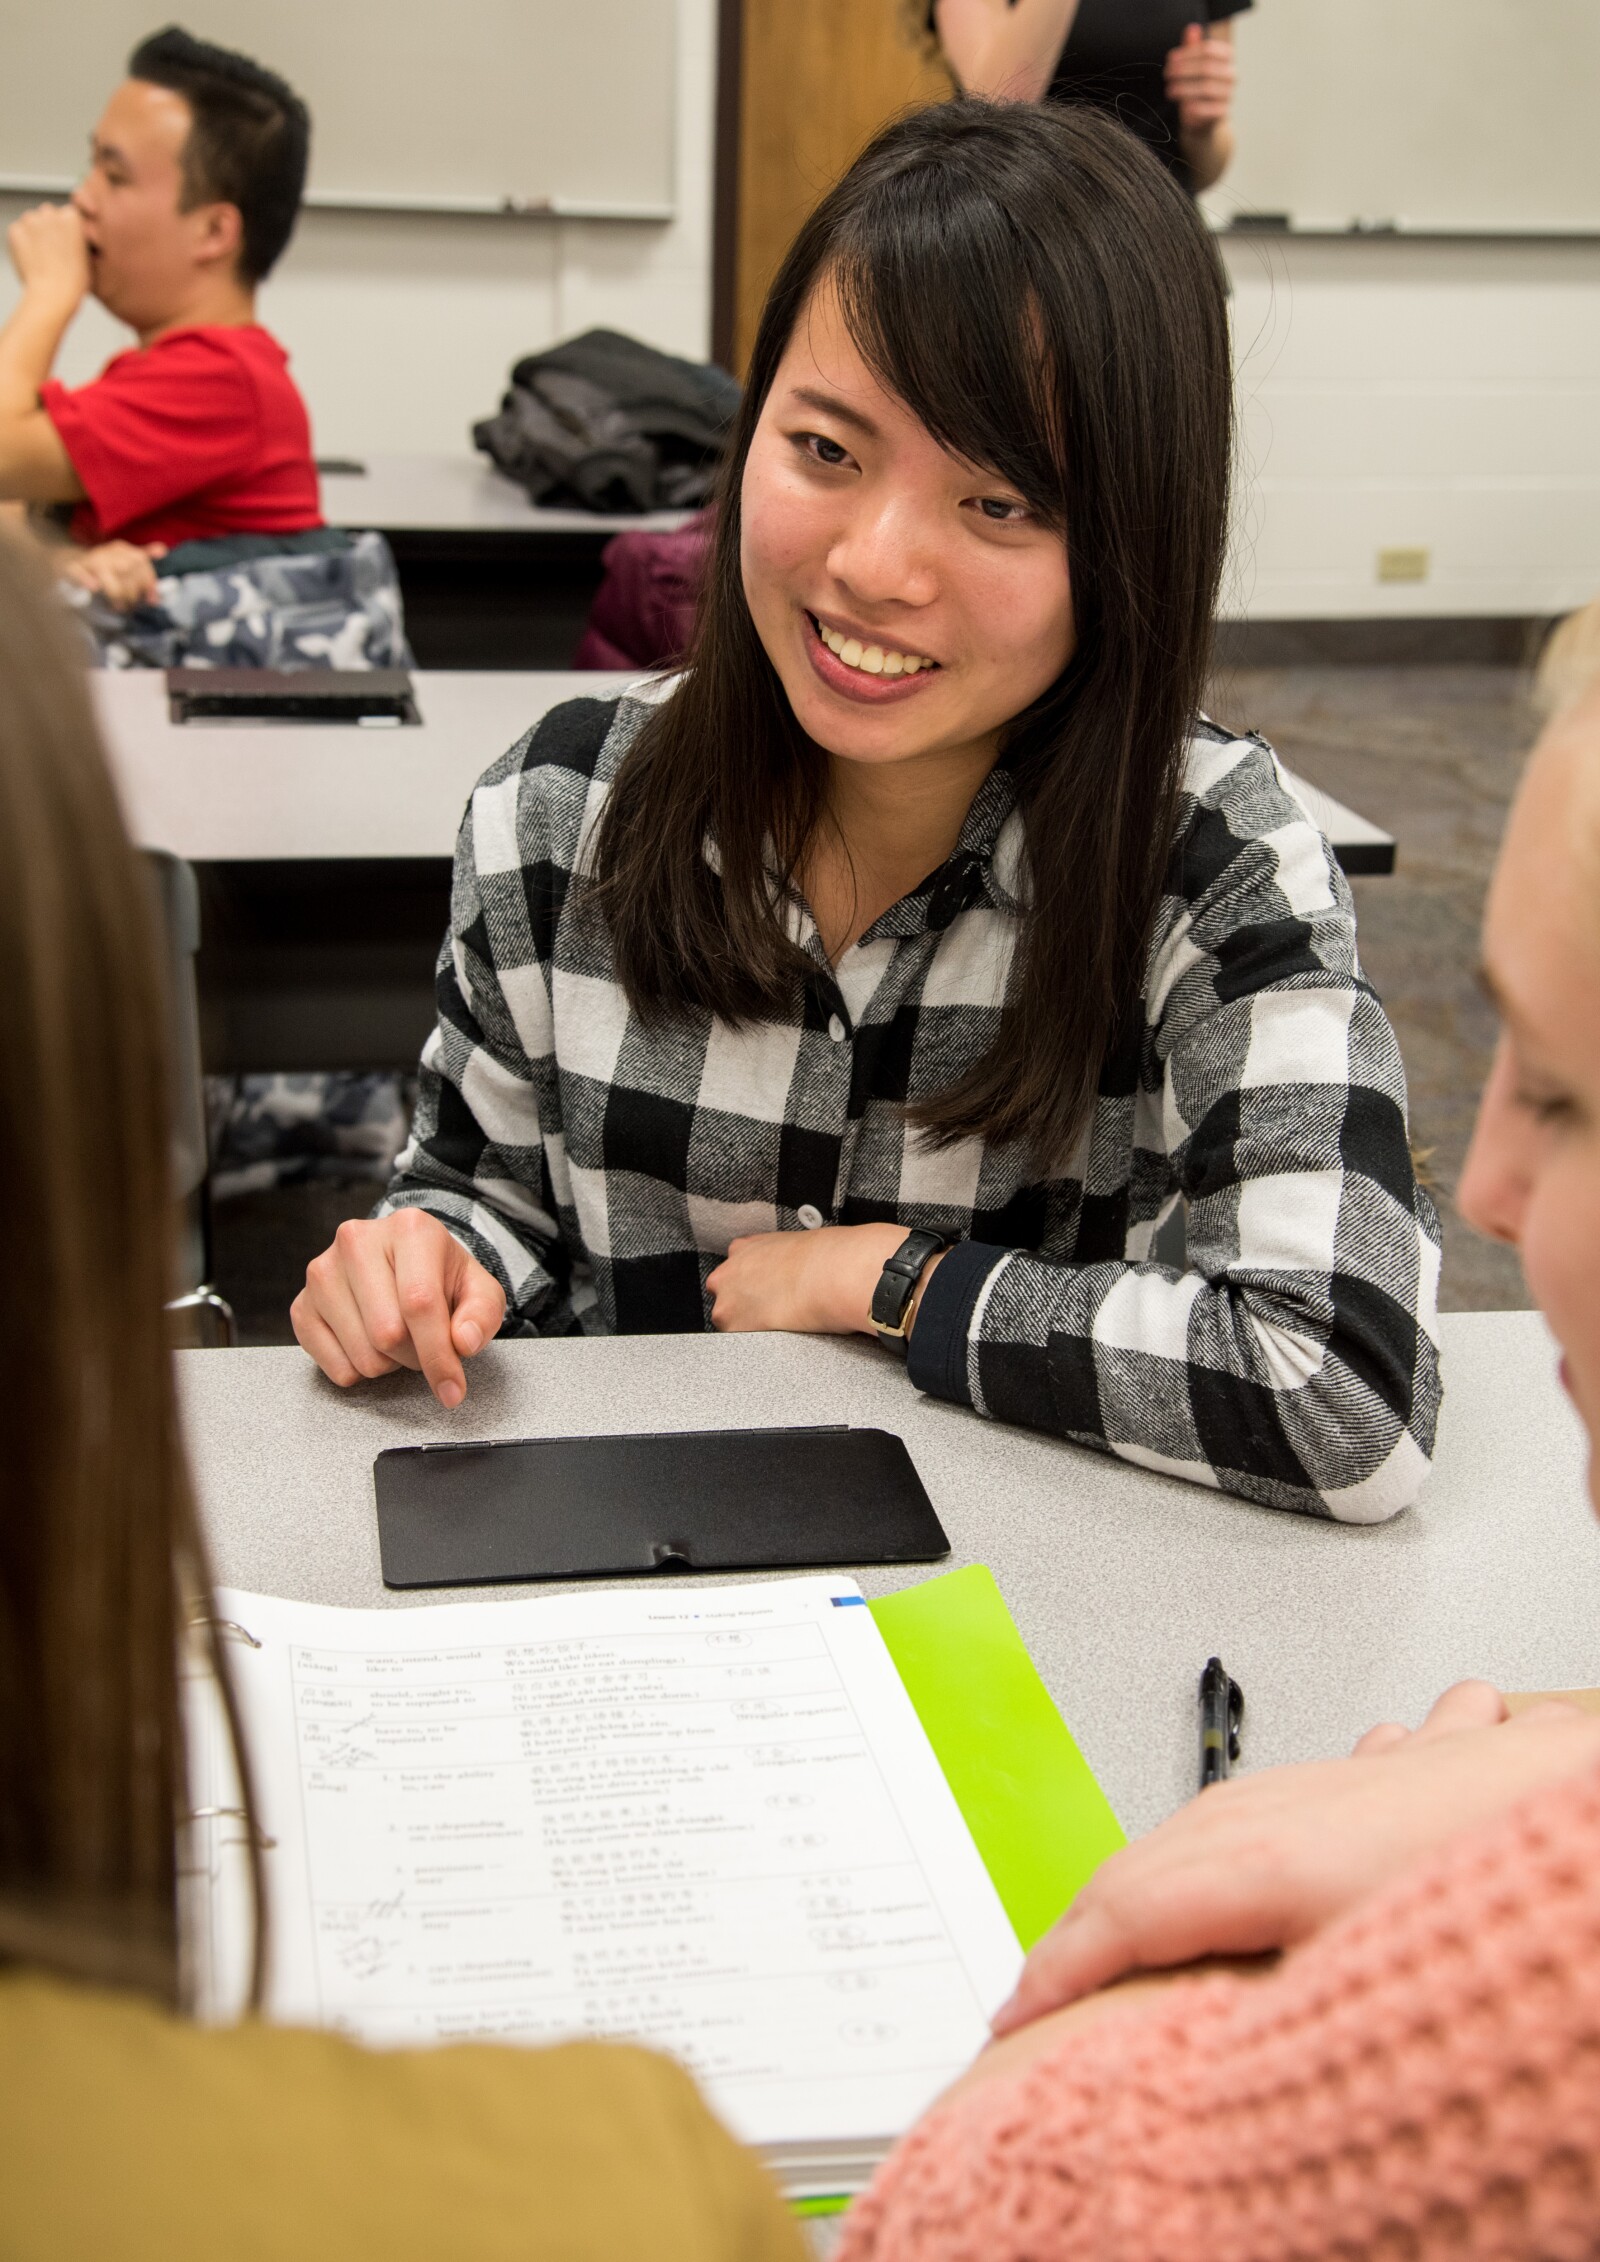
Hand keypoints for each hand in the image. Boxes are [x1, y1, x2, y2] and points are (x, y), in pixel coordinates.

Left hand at [7, 203, 90, 307]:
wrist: (53, 296)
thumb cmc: (73, 282)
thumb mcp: (87, 256)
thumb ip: (77, 238)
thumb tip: (70, 236)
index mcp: (72, 216)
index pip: (67, 214)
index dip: (67, 230)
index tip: (68, 244)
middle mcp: (50, 212)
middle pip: (48, 214)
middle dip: (50, 228)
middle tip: (54, 251)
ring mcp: (31, 220)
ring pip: (31, 221)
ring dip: (35, 233)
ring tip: (42, 257)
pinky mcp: (15, 230)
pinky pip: (17, 231)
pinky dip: (22, 242)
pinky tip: (31, 259)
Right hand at [60, 540, 167, 610]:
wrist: (70, 562)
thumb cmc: (105, 568)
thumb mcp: (127, 563)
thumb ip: (144, 567)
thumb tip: (163, 551)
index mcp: (121, 549)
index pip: (140, 560)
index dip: (149, 581)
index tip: (152, 600)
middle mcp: (106, 552)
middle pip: (126, 567)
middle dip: (132, 590)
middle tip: (132, 605)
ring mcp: (89, 560)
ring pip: (106, 572)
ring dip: (116, 592)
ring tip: (119, 607)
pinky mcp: (72, 568)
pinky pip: (78, 572)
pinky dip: (86, 579)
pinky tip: (94, 588)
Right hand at [291, 1209, 506, 1407]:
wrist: (402, 1262)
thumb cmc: (441, 1277)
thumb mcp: (478, 1289)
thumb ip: (482, 1315)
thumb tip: (463, 1341)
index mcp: (409, 1229)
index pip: (420, 1304)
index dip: (439, 1356)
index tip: (453, 1391)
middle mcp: (357, 1241)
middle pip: (387, 1334)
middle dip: (416, 1356)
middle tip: (425, 1343)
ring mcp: (322, 1272)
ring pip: (362, 1355)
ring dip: (389, 1363)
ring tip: (398, 1337)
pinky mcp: (301, 1304)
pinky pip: (335, 1367)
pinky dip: (360, 1370)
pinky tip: (369, 1342)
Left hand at [707, 1221, 940, 1335]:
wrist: (832, 1274)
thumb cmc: (826, 1258)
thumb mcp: (797, 1246)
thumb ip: (781, 1258)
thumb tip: (794, 1269)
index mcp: (744, 1249)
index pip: (735, 1271)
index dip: (751, 1286)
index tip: (765, 1293)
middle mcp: (728, 1273)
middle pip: (726, 1298)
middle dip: (745, 1307)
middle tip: (773, 1312)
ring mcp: (727, 1302)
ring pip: (730, 1322)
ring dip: (749, 1328)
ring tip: (780, 1326)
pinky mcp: (735, 1328)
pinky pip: (739, 1344)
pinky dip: (755, 1345)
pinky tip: (777, 1338)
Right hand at [993, 1680, 1599, 2035]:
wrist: (1570, 1784)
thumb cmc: (1482, 1883)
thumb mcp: (1335, 1978)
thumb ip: (1244, 1999)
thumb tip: (1188, 2041)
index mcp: (1260, 1856)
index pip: (1120, 1913)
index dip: (1052, 1973)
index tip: (1013, 2017)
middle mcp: (1285, 1805)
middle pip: (1151, 1861)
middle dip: (1087, 1924)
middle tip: (1041, 1984)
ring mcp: (1335, 1780)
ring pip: (1207, 1822)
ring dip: (1155, 1875)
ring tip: (1112, 1919)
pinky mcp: (1389, 1773)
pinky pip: (1280, 1801)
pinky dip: (1237, 1836)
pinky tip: (1241, 1836)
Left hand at [1164, 22, 1234, 135]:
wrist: (1203, 119)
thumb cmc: (1196, 86)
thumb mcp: (1193, 65)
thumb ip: (1192, 47)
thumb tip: (1192, 28)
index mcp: (1227, 57)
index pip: (1208, 49)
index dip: (1187, 53)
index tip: (1170, 59)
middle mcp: (1232, 74)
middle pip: (1206, 67)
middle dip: (1183, 70)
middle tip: (1166, 74)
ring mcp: (1229, 94)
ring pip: (1206, 87)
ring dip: (1184, 88)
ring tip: (1169, 90)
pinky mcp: (1223, 112)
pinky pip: (1207, 109)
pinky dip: (1193, 106)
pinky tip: (1182, 105)